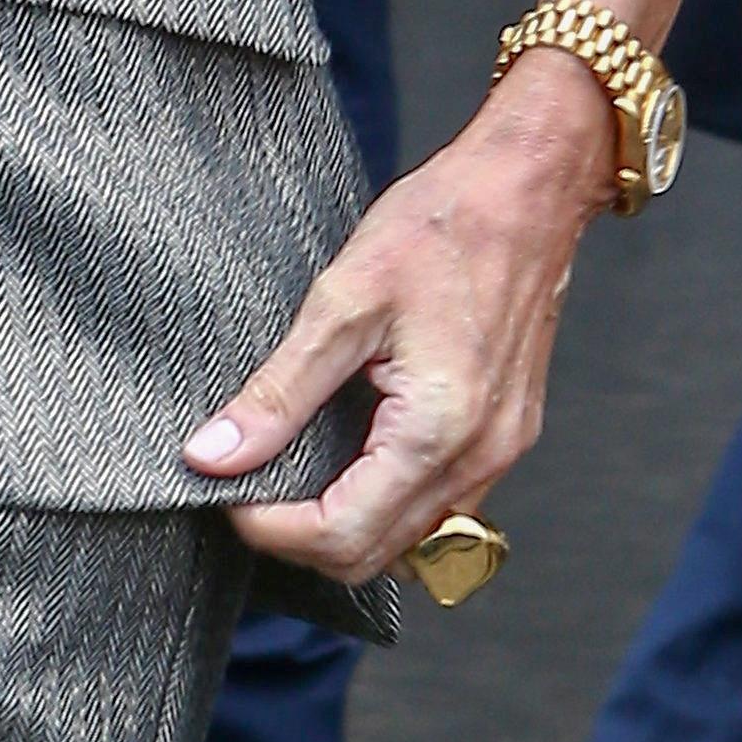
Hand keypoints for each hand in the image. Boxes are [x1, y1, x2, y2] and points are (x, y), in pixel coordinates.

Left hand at [184, 56, 614, 584]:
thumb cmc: (442, 226)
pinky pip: (438, 502)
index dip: (270, 527)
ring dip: (343, 521)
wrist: (530, 187)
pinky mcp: (505, 434)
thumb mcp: (343, 300)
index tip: (224, 487)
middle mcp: (480, 459)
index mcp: (438, 431)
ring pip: (408, 537)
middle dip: (299, 534)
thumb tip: (212, 454)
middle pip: (374, 554)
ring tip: (289, 466)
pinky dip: (383, 497)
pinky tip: (346, 448)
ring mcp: (500, 451)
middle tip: (246, 481)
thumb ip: (278, 391)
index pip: (342, 536)